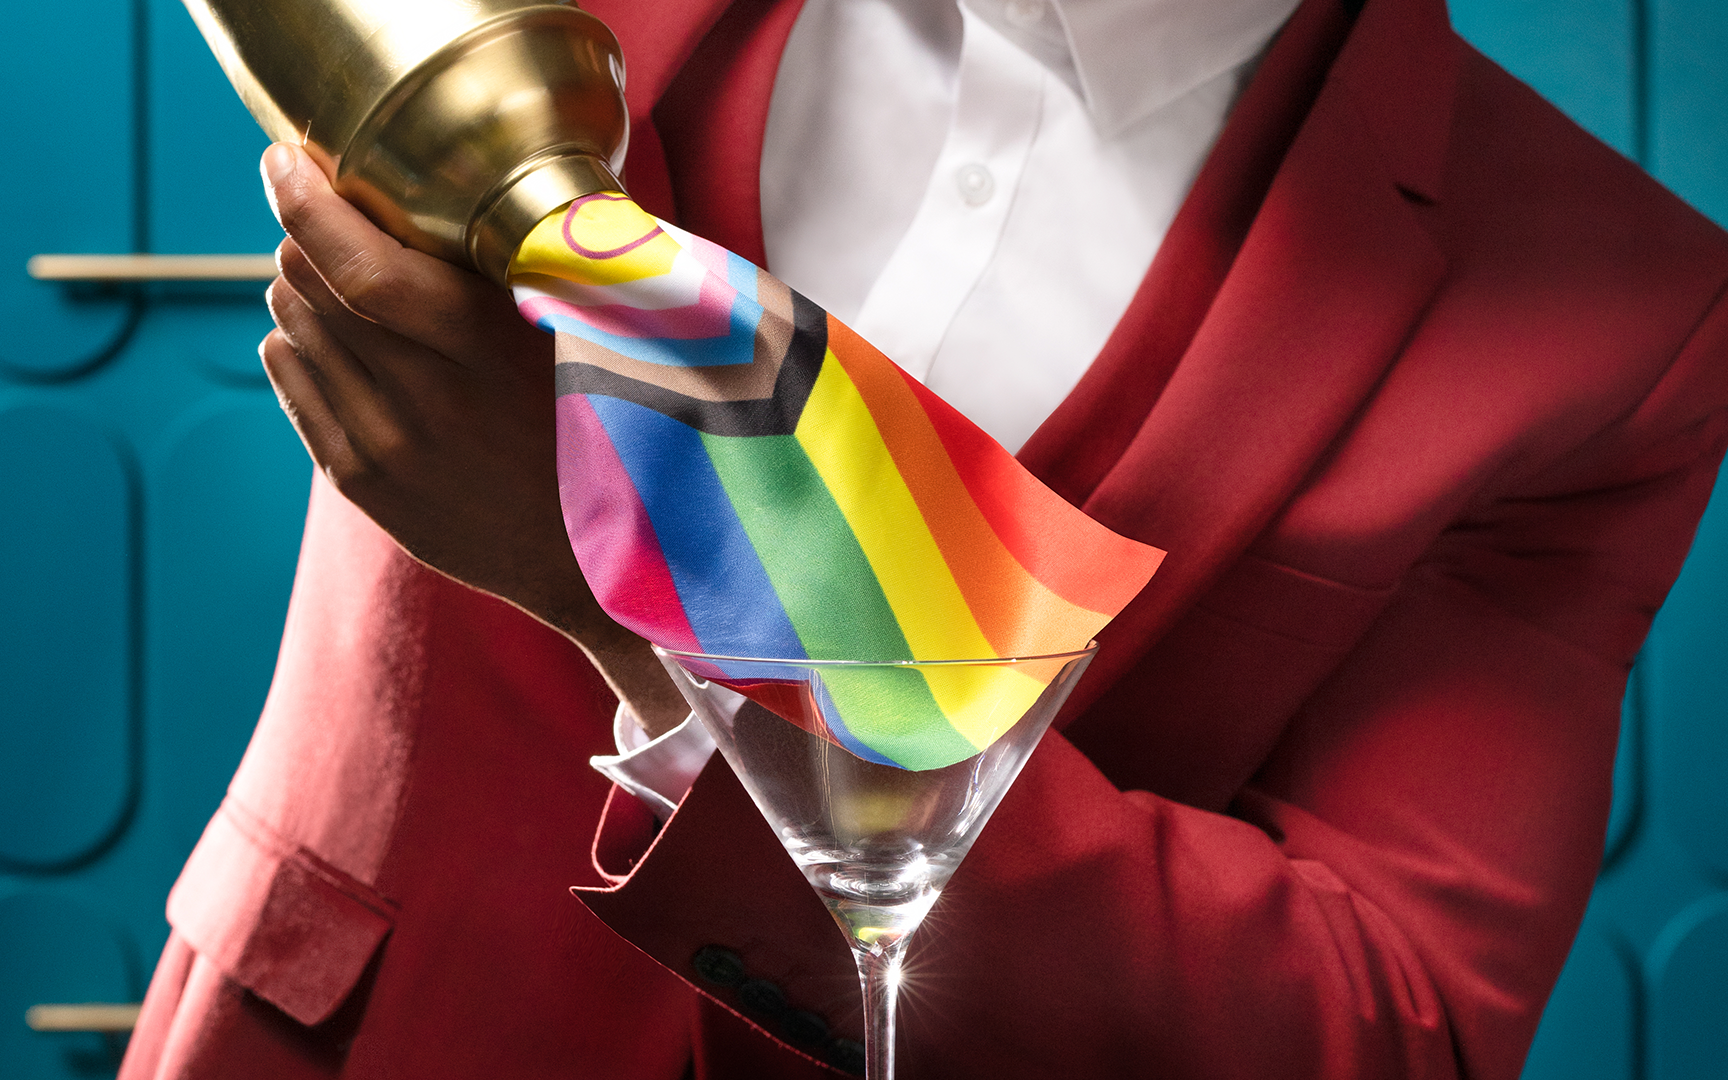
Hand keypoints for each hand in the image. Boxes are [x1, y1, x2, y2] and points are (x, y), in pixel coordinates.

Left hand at [258, 142, 686, 736]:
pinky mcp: (362, 482)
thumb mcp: (584, 332)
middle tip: (328, 218)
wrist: (603, 558)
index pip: (355, 261)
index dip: (306, 200)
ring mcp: (385, 445)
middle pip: (309, 284)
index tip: (288, 159)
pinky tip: (331, 340)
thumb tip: (454, 184)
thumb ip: (522, 263)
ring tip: (337, 283)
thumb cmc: (607, 423)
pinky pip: (291, 383)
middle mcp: (425, 397)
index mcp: (485, 345)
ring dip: (302, 292)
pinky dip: (297, 346)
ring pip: (290, 329)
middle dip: (306, 237)